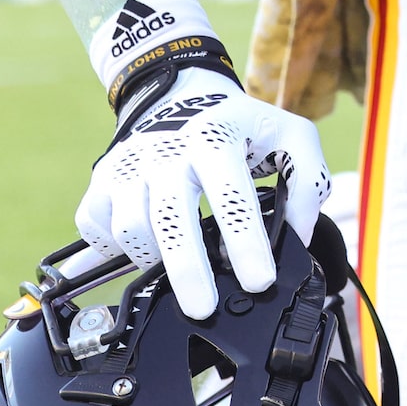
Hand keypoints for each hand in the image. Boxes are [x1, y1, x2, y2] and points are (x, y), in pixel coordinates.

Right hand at [75, 69, 327, 319]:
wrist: (180, 96)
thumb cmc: (239, 126)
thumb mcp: (291, 137)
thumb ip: (307, 184)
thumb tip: (298, 236)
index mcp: (215, 137)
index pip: (231, 198)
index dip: (246, 244)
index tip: (259, 282)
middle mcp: (165, 150)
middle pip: (170, 220)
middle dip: (188, 271)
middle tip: (204, 309)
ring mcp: (127, 166)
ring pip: (130, 230)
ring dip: (155, 260)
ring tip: (179, 273)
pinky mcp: (101, 182)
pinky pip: (98, 230)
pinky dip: (118, 250)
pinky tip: (147, 250)